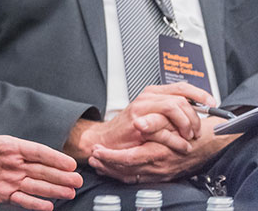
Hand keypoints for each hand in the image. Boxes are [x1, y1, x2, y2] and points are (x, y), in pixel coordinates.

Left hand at [0, 127, 82, 210]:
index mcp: (6, 147)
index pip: (34, 151)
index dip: (52, 156)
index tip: (69, 162)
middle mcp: (12, 163)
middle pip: (40, 169)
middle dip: (59, 175)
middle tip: (77, 180)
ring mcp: (9, 179)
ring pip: (35, 185)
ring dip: (52, 189)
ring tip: (69, 193)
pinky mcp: (3, 193)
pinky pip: (22, 199)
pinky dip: (34, 203)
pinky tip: (48, 206)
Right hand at [64, 82, 215, 161]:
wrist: (108, 140)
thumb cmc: (130, 130)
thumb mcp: (154, 115)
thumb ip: (172, 111)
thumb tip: (198, 112)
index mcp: (153, 93)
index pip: (182, 87)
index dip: (200, 95)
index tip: (212, 103)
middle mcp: (147, 98)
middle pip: (181, 99)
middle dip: (194, 117)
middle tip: (196, 132)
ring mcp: (142, 108)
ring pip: (175, 107)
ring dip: (186, 126)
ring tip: (187, 138)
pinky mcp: (138, 123)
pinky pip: (165, 129)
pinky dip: (177, 141)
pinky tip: (179, 146)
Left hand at [88, 116, 239, 183]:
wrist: (207, 142)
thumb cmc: (189, 130)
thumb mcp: (171, 123)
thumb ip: (155, 124)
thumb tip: (139, 123)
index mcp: (159, 153)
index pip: (129, 159)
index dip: (111, 157)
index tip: (98, 151)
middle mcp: (159, 166)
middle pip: (126, 171)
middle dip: (107, 166)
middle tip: (93, 159)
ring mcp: (160, 173)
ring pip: (131, 177)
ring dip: (112, 171)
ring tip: (98, 165)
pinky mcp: (162, 176)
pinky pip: (138, 179)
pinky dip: (123, 175)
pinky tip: (113, 171)